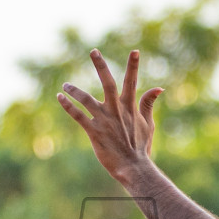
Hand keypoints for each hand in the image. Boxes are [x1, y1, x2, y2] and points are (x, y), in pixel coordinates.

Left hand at [56, 49, 162, 182]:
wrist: (134, 167)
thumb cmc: (140, 147)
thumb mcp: (148, 124)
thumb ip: (148, 104)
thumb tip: (158, 88)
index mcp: (130, 107)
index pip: (132, 82)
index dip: (134, 66)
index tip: (135, 51)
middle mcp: (116, 110)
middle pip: (108, 82)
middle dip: (101, 65)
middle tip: (93, 51)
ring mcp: (104, 120)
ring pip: (86, 99)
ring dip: (75, 90)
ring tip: (65, 85)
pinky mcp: (94, 131)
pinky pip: (78, 115)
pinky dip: (68, 106)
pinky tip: (60, 98)